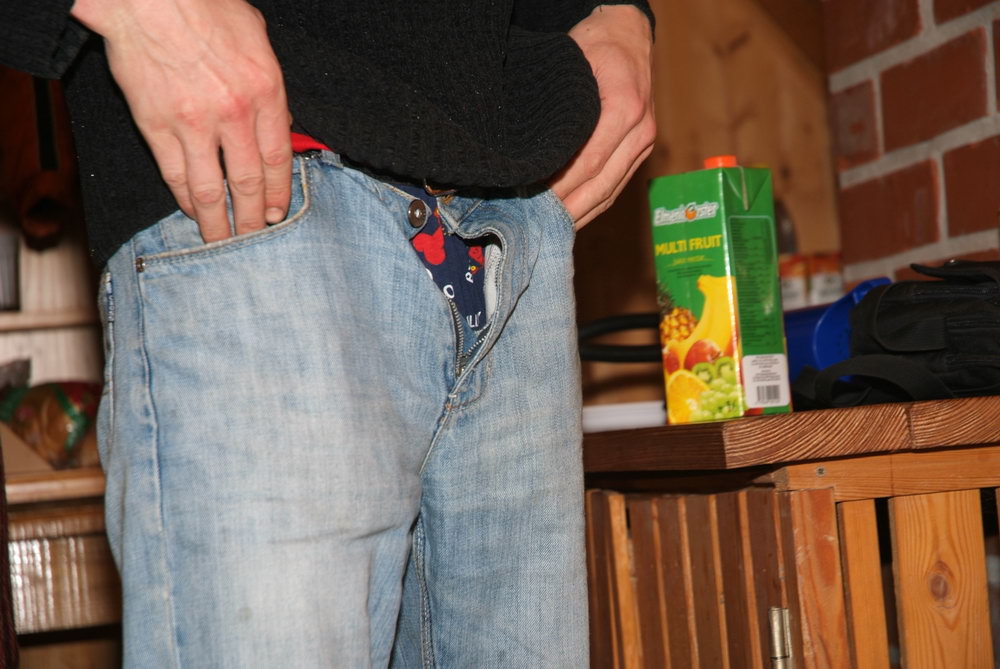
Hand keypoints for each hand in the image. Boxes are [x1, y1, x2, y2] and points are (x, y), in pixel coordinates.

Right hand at [71, 0, 291, 242]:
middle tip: (255, 238)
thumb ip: (270, 85)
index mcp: (265, 91)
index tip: (279, 214)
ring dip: (219, 222)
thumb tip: (281, 123)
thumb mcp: (257, 39)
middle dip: (254, 218)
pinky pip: (175, 175)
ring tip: (223, 242)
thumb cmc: (204, 5)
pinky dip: (185, 199)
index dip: (280, 194)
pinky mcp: (155, 126)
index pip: (278, 159)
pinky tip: (192, 212)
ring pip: (211, 190)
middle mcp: (234, 114)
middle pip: (249, 183)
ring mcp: (193, 124)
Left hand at [550, 4, 654, 228]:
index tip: (534, 203)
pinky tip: (570, 218)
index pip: (590, 162)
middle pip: (603, 185)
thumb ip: (562, 108)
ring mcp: (643, 143)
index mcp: (626, 107)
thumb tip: (537, 153)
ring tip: (550, 231)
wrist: (628, 33)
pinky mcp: (639, 151)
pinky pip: (616, 186)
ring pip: (610, 191)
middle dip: (569, 210)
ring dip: (580, 214)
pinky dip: (592, 205)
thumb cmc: (596, 43)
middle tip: (537, 228)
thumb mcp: (573, 65)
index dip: (562, 188)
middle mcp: (641, 130)